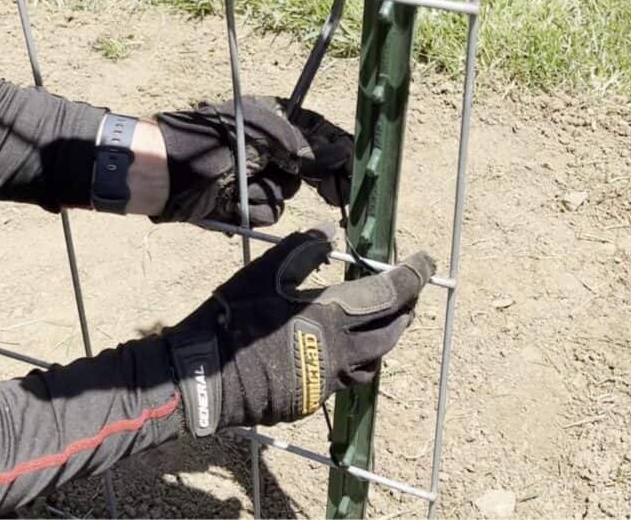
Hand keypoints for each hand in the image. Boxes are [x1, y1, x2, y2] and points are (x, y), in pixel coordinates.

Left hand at [154, 96, 351, 225]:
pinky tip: (231, 199)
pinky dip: (251, 207)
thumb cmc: (209, 143)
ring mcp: (256, 176)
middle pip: (310, 170)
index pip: (318, 134)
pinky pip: (266, 212)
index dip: (340, 152)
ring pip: (288, 194)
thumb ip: (304, 146)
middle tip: (338, 198)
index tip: (355, 170)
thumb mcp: (263, 136)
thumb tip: (340, 153)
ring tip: (241, 183)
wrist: (165, 174)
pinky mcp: (244, 203)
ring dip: (268, 192)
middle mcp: (268, 149)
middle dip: (321, 182)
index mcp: (273, 122)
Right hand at [163, 227, 434, 435]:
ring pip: (374, 359)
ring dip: (384, 338)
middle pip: (392, 332)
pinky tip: (342, 350)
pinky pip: (347, 378)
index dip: (413, 276)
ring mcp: (328, 379)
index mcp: (333, 316)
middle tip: (409, 293)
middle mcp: (340, 351)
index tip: (425, 260)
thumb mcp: (264, 274)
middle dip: (406, 310)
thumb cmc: (233, 318)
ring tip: (382, 322)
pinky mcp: (313, 397)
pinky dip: (356, 360)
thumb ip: (301, 252)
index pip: (391, 294)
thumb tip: (330, 232)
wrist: (205, 377)